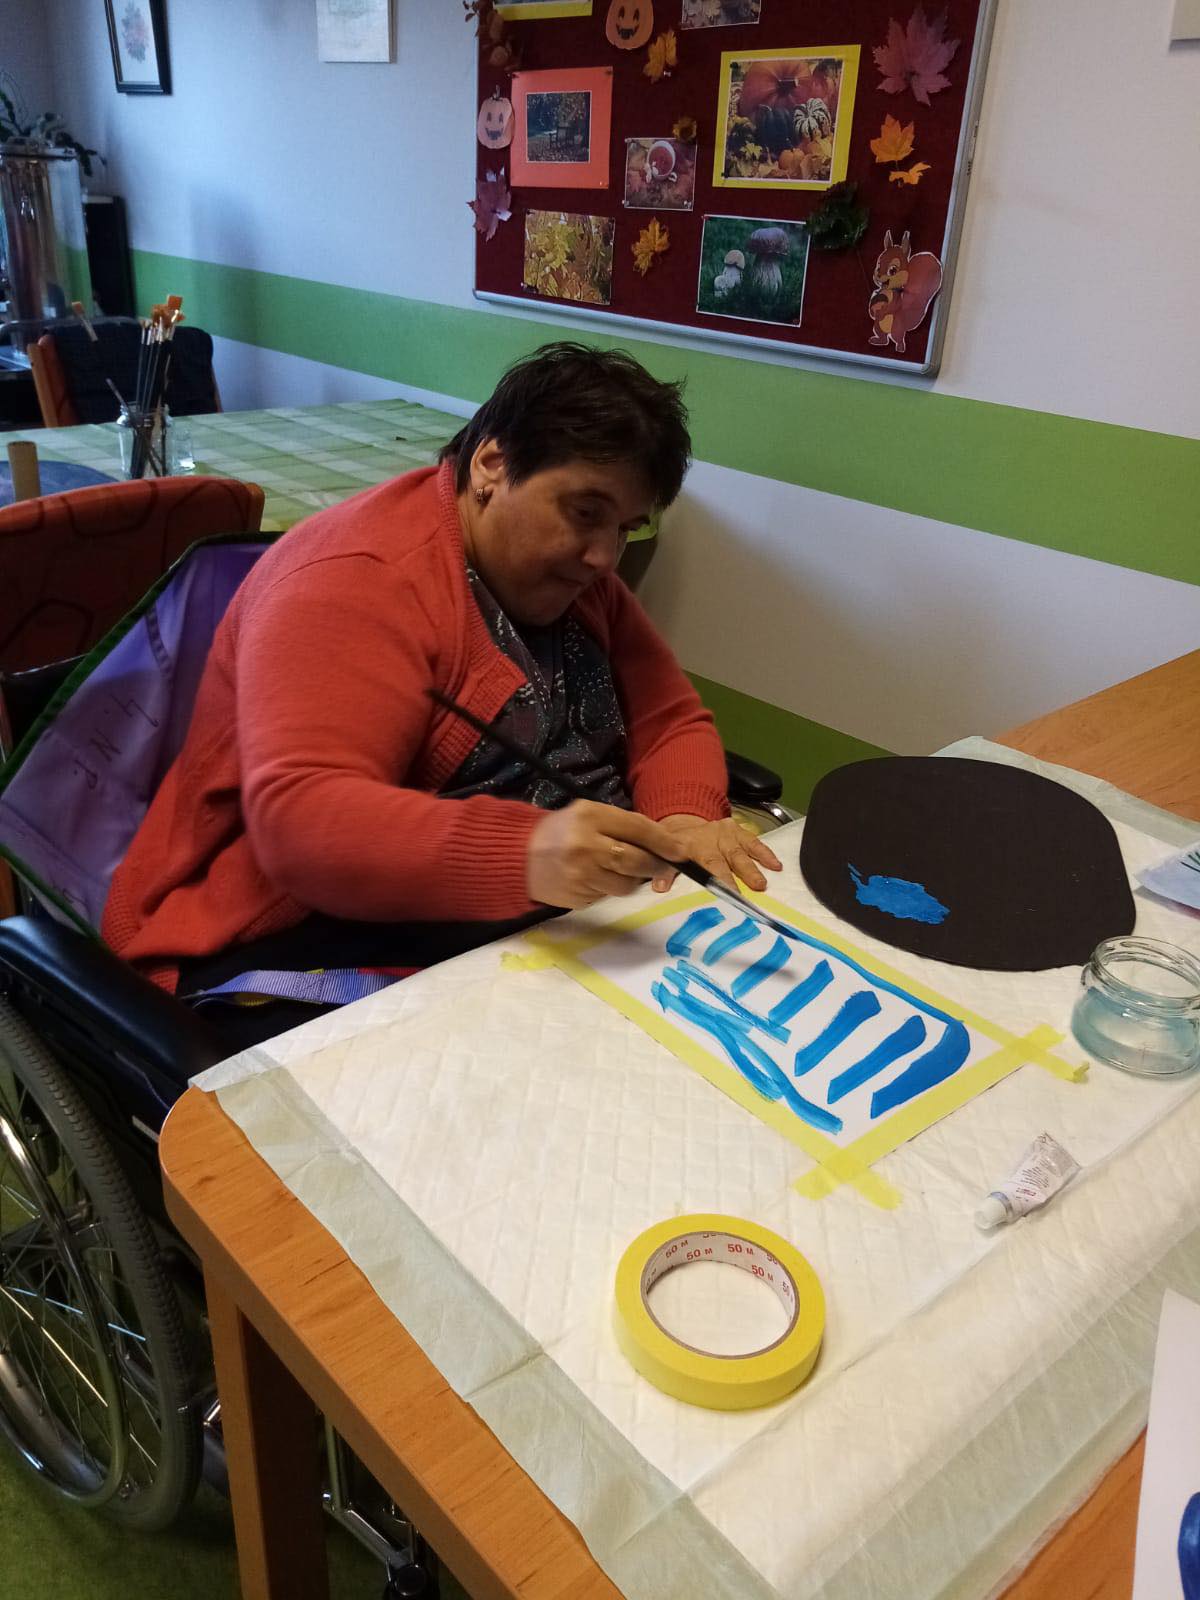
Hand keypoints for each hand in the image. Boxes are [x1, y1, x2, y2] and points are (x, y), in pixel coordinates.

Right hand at [526, 800, 689, 908]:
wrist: (518, 855)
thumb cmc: (561, 831)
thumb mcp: (588, 815)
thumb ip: (622, 826)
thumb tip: (663, 845)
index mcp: (591, 817)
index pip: (639, 829)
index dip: (664, 843)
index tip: (681, 853)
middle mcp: (587, 845)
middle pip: (637, 861)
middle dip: (654, 866)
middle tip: (660, 867)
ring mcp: (581, 875)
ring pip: (625, 885)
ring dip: (628, 880)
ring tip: (613, 869)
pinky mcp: (577, 897)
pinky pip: (606, 896)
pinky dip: (606, 888)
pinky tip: (592, 878)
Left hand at [651, 814, 781, 893]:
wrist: (685, 825)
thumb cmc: (677, 847)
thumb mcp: (665, 856)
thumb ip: (665, 873)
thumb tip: (659, 888)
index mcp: (695, 847)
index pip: (711, 865)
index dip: (722, 879)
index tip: (732, 893)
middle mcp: (714, 839)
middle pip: (732, 858)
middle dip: (745, 873)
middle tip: (758, 886)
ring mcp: (728, 835)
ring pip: (744, 850)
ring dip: (757, 865)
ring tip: (766, 880)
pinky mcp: (739, 831)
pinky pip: (754, 842)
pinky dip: (766, 853)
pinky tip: (776, 865)